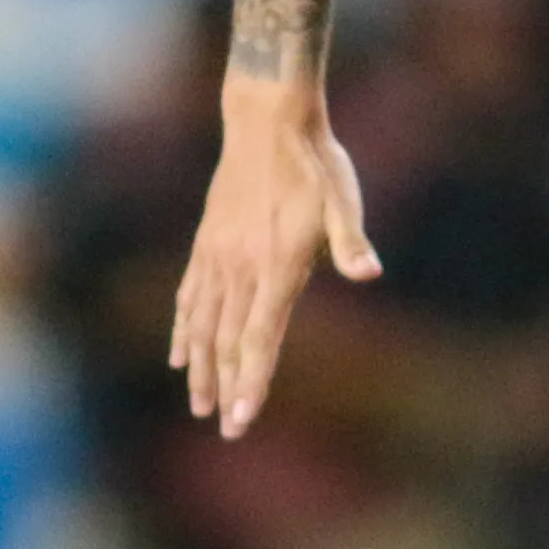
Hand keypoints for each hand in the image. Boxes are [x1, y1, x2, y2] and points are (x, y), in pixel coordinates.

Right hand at [170, 71, 380, 438]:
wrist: (268, 120)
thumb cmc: (315, 163)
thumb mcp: (342, 199)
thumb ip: (349, 241)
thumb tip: (369, 272)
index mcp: (276, 266)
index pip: (260, 336)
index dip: (251, 380)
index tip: (242, 418)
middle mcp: (241, 268)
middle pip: (229, 340)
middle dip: (228, 388)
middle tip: (226, 429)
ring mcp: (218, 256)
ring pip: (204, 324)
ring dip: (202, 367)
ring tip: (198, 404)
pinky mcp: (207, 243)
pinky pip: (189, 295)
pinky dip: (184, 328)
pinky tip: (179, 353)